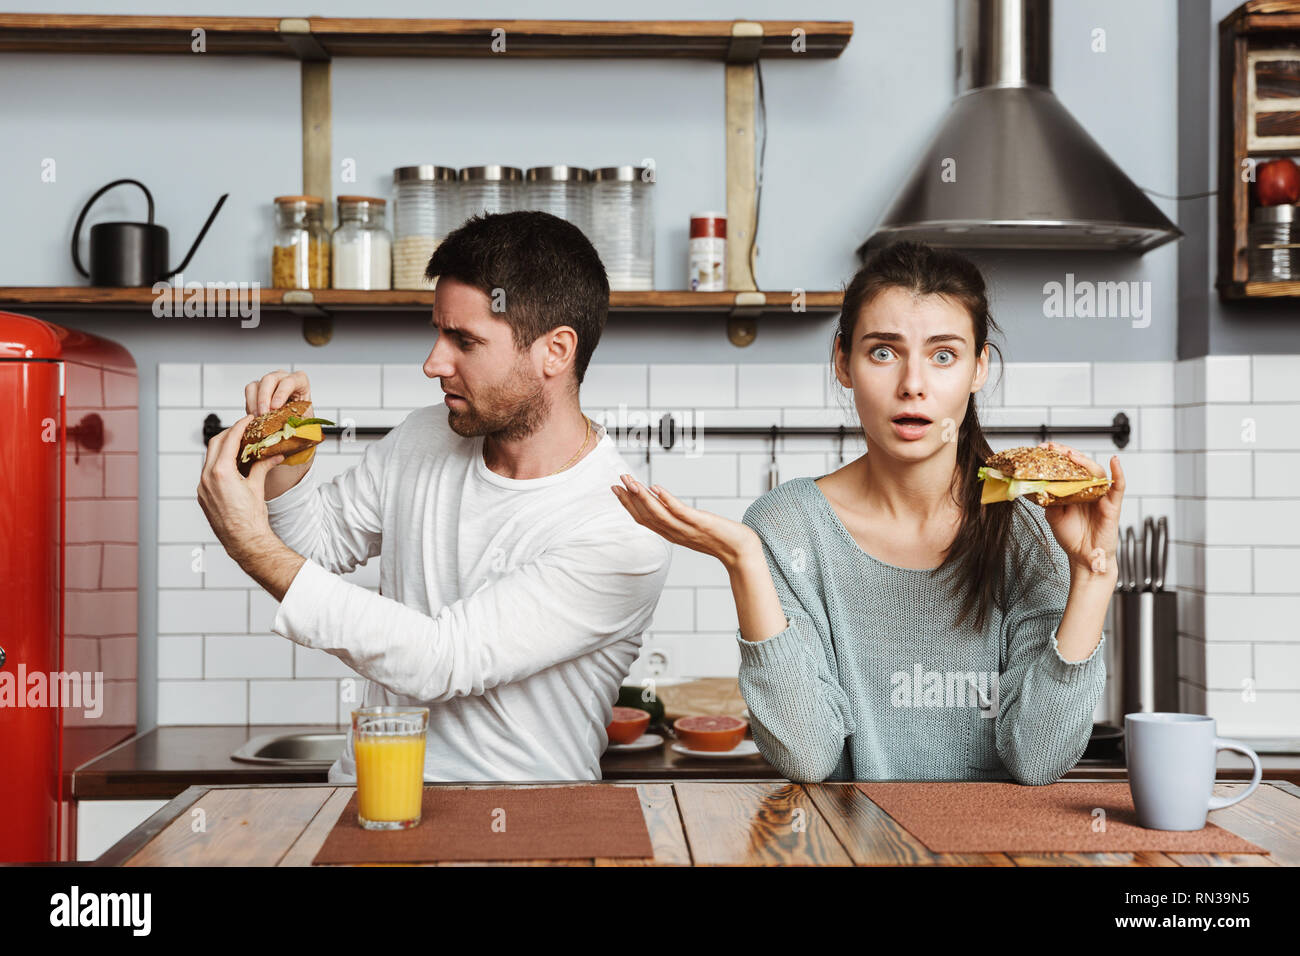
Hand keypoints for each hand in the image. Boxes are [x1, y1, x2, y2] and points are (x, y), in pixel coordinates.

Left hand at [197, 412, 284, 562]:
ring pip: (209, 458)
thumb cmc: (251, 518)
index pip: (229, 440)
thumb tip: (273, 455)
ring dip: (223, 449)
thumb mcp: (257, 487)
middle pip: (215, 444)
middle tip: (243, 429)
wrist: (243, 541)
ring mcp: (202, 488)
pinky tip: (231, 466)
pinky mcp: (203, 496)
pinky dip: (218, 463)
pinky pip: (207, 472)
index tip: (247, 420)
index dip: (239, 427)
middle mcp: (207, 478)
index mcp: (221, 473)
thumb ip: (262, 466)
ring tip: (238, 446)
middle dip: (229, 433)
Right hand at [246, 368, 311, 417]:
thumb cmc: (302, 417)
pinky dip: (250, 406)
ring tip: (259, 418)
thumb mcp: (303, 418)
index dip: (281, 394)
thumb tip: (287, 426)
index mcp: (300, 380)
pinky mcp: (257, 387)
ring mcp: (269, 381)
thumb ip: (296, 418)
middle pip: (269, 379)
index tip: (275, 407)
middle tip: (263, 415)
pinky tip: (256, 417)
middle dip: (264, 399)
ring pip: (255, 385)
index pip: (289, 381)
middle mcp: (283, 376)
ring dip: (255, 404)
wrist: (295, 420)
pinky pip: (249, 392)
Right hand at [611, 473, 760, 569]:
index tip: (617, 490)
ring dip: (642, 497)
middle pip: (646, 517)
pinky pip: (679, 512)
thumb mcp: (693, 528)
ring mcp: (686, 529)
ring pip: (658, 514)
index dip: (628, 505)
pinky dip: (666, 500)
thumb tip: (664, 500)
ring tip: (631, 482)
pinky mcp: (700, 523)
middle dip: (629, 499)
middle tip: (617, 482)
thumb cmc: (721, 538)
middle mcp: (675, 533)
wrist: (741, 551)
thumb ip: (678, 518)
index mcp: (672, 534)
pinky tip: (657, 488)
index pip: (643, 520)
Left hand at [1036, 441, 1124, 578]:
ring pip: (1097, 473)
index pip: (1068, 468)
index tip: (1043, 448)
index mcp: (1074, 490)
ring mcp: (1101, 496)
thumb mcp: (1053, 517)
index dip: (1057, 457)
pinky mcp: (1112, 505)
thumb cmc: (1071, 537)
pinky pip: (1118, 486)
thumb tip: (1038, 487)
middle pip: (1082, 465)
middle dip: (1068, 454)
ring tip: (1072, 455)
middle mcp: (1088, 489)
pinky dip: (1118, 473)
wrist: (1083, 557)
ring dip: (1085, 461)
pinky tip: (1115, 462)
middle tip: (1054, 448)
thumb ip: (1048, 501)